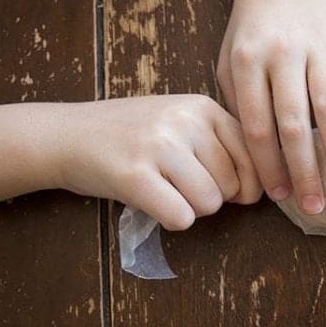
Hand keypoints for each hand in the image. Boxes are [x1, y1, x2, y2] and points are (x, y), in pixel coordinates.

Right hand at [54, 95, 261, 229]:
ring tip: (165, 190)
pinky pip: (182, 217)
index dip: (249, 183)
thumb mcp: (181, 122)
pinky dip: (172, 219)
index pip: (253, 155)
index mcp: (203, 107)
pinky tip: (152, 201)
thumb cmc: (132, 135)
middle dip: (213, 197)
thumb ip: (221, 146)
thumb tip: (259, 190)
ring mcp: (159, 146)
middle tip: (181, 185)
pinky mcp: (135, 175)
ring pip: (209, 203)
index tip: (235, 193)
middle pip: (232, 185)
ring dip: (191, 209)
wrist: (67, 135)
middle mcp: (185, 121)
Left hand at [217, 0, 325, 214]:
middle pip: (295, 124)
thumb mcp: (230, 59)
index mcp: (248, 61)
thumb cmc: (253, 24)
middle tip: (315, 207)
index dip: (269, 165)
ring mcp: (320, 45)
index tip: (278, 197)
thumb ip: (240, 103)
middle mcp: (283, 54)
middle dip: (305, 171)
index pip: (258, 126)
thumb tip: (259, 155)